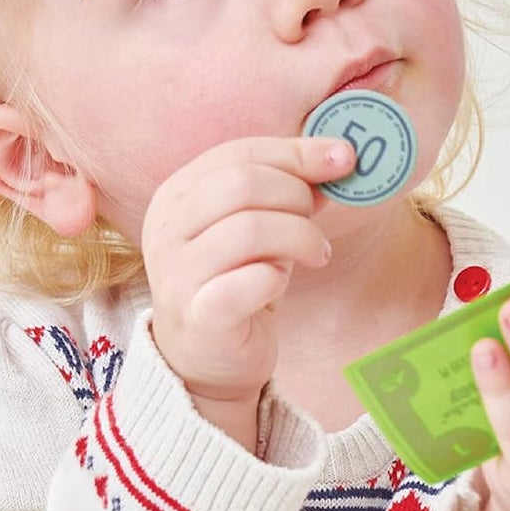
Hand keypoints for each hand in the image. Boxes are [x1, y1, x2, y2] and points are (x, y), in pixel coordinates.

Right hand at [141, 136, 353, 448]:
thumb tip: (336, 158)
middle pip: (242, 184)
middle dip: (296, 195)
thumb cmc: (234, 279)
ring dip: (300, 236)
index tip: (343, 158)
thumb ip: (284, 189)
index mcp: (176, 195)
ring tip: (314, 254)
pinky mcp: (198, 316)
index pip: (237, 153)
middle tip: (316, 218)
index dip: (295, 152)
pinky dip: (278, 276)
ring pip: (249, 228)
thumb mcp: (256, 225)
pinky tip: (281, 282)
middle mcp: (166, 229)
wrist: (207, 358)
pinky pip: (251, 281)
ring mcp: (176, 273)